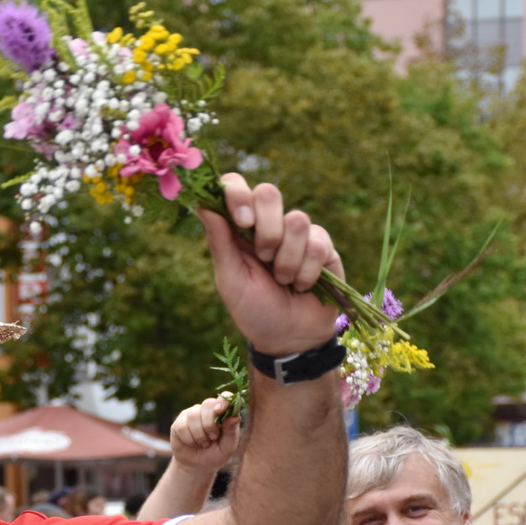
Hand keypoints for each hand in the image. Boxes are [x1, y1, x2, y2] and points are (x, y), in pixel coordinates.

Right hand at [170, 397, 240, 474]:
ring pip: (194, 416)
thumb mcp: (227, 448)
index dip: (223, 401)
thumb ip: (231, 432)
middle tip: (213, 438)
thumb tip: (234, 417)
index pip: (225, 397)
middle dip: (210, 424)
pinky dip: (189, 439)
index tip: (220, 410)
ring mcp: (192, 414)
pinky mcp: (179, 423)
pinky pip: (182, 427)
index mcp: (223, 413)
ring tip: (203, 443)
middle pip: (208, 404)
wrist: (197, 466)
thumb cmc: (216, 454)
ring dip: (199, 435)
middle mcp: (207, 410)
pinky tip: (192, 443)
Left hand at [197, 175, 342, 355]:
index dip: (237, 194)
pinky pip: (317, 243)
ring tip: (283, 281)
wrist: (290, 339)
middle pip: (269, 192)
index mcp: (240, 228)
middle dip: (266, 229)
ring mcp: (297, 233)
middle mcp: (268, 223)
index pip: (235, 186)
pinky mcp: (323, 246)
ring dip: (287, 260)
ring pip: (297, 220)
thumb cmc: (254, 310)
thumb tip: (202, 205)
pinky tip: (303, 285)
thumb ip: (220, 242)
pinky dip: (307, 271)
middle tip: (264, 258)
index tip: (242, 222)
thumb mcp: (230, 281)